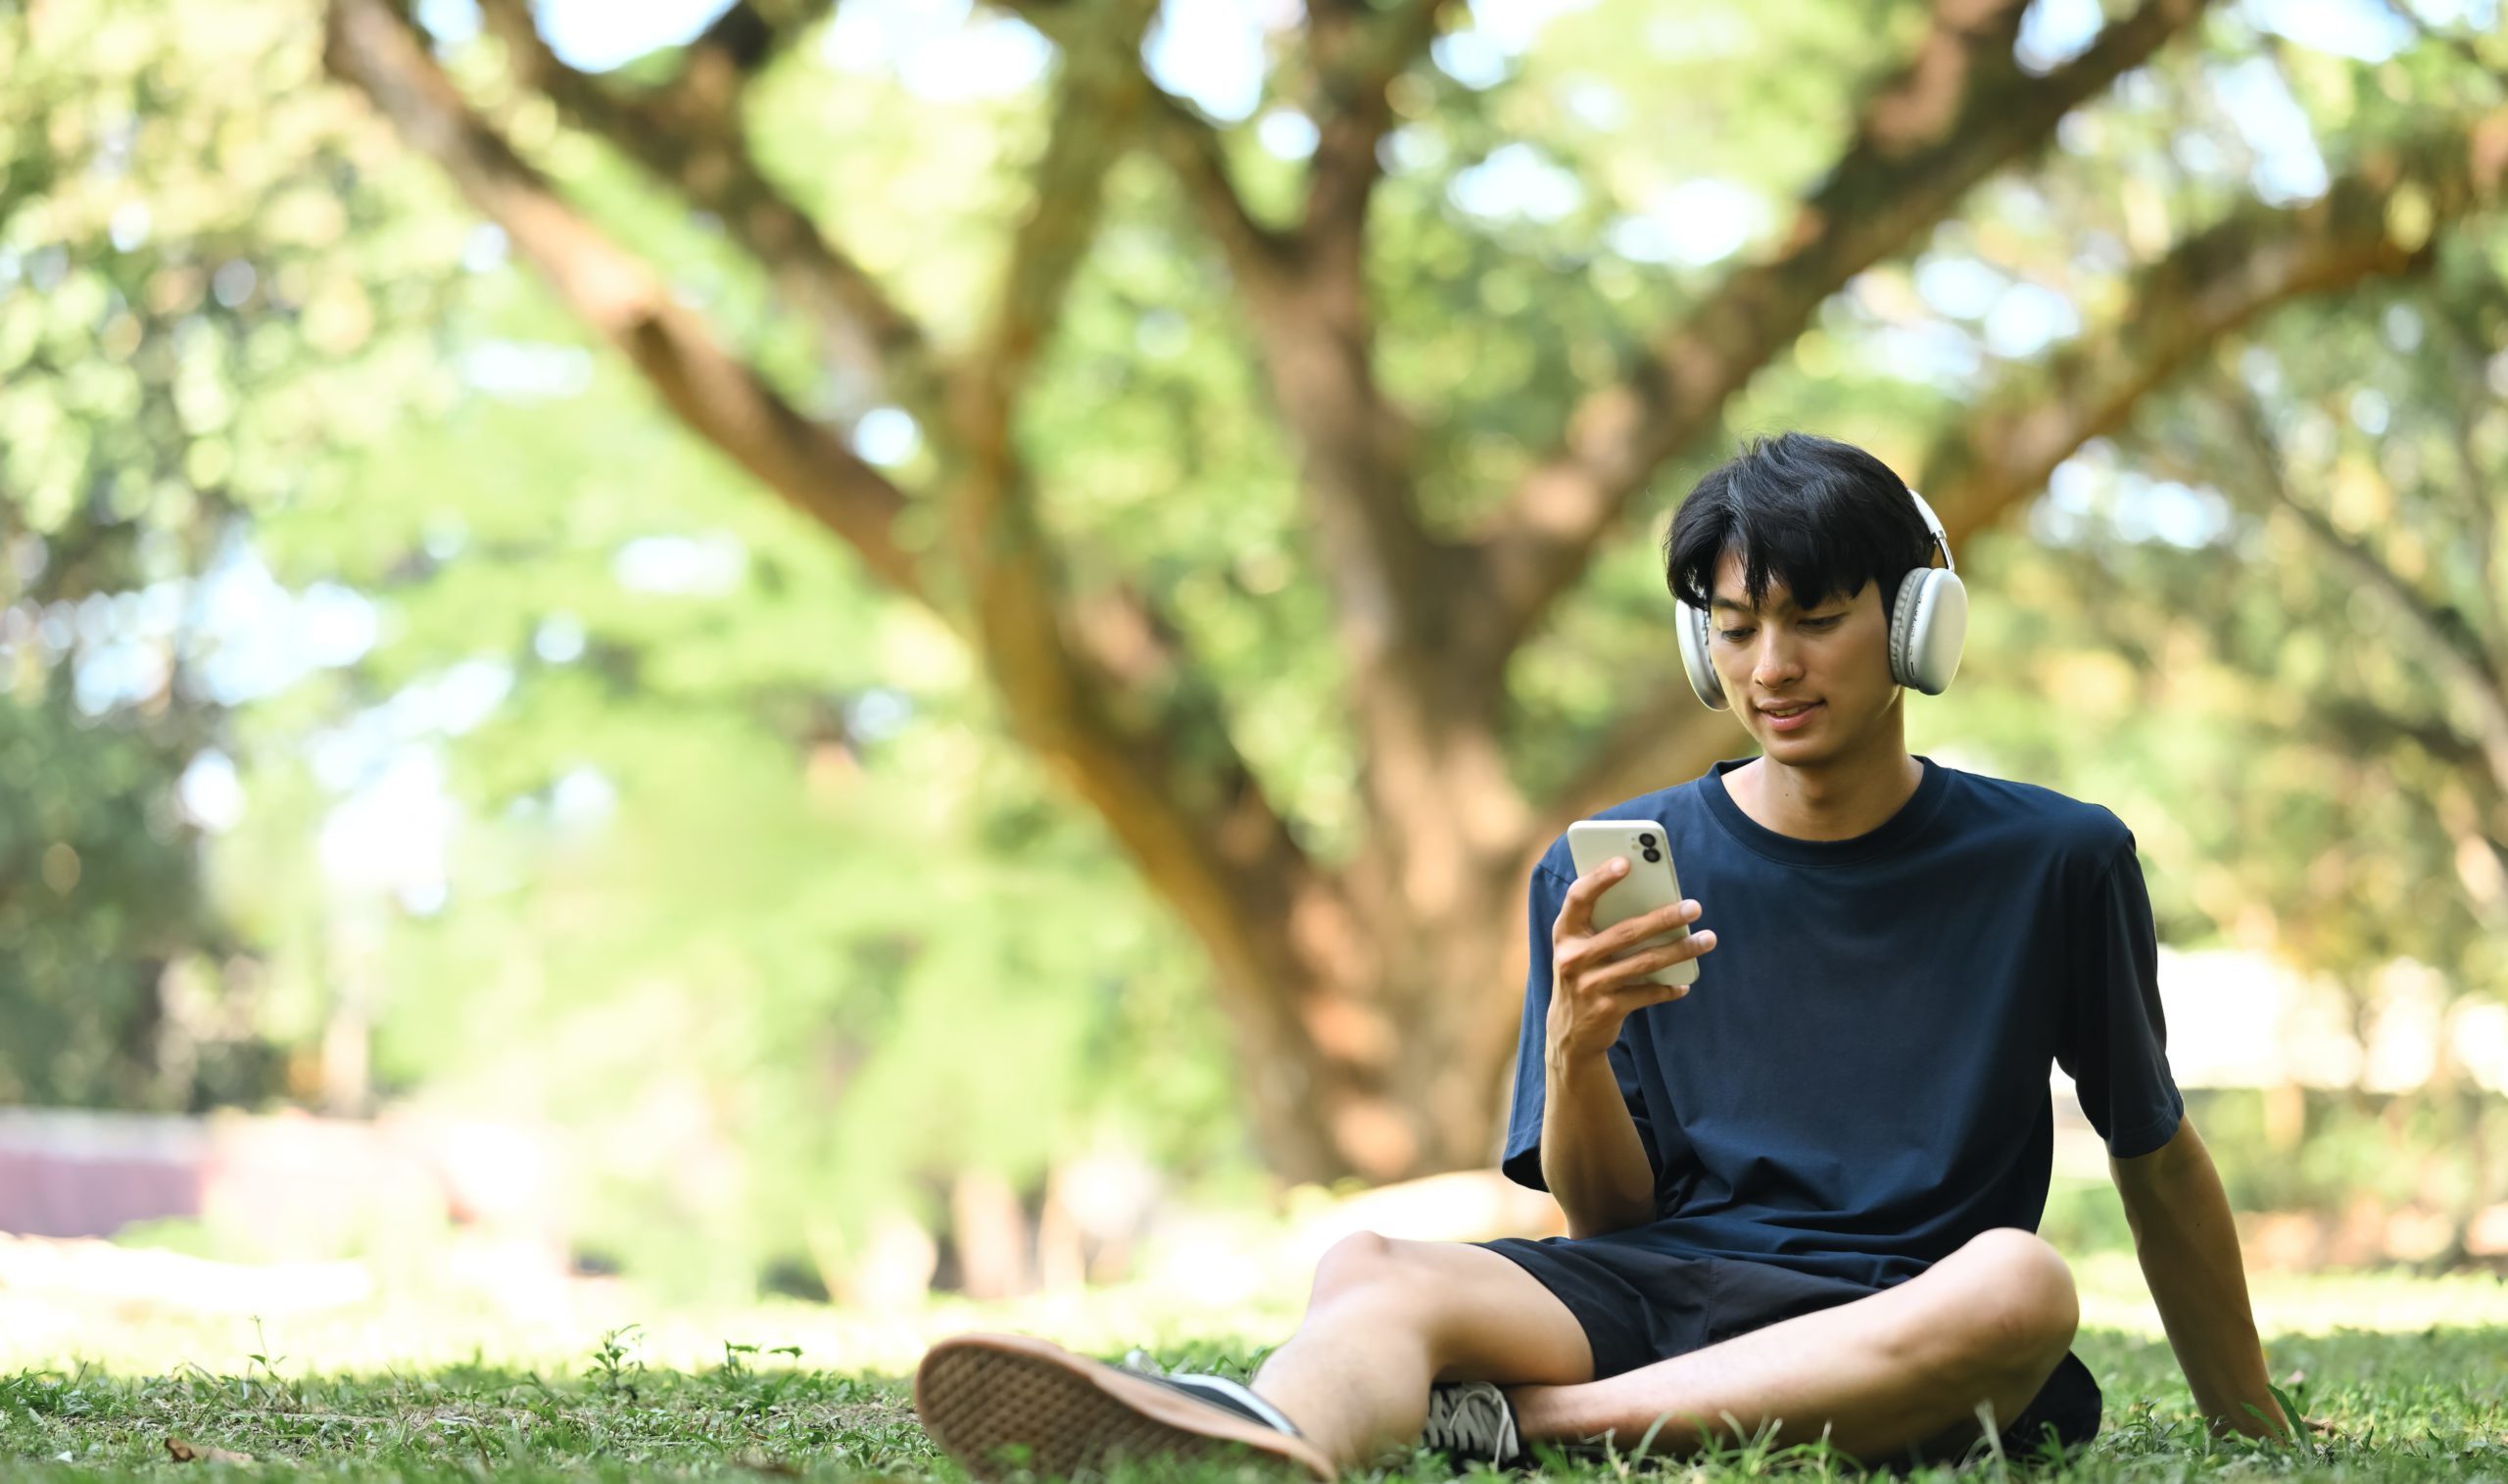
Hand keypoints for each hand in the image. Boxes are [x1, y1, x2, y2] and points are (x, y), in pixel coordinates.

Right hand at [1545, 857, 1715, 1064]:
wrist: (1568, 1032)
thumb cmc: (1583, 974)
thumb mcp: (1580, 948)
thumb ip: (1602, 925)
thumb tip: (1653, 900)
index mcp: (1564, 934)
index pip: (1578, 897)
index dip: (1600, 878)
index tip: (1626, 862)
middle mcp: (1572, 958)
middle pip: (1626, 932)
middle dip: (1664, 918)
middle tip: (1694, 907)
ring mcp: (1588, 985)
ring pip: (1644, 962)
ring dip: (1680, 950)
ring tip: (1707, 939)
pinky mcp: (1606, 1009)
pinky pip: (1647, 994)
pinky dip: (1669, 988)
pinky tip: (1684, 983)